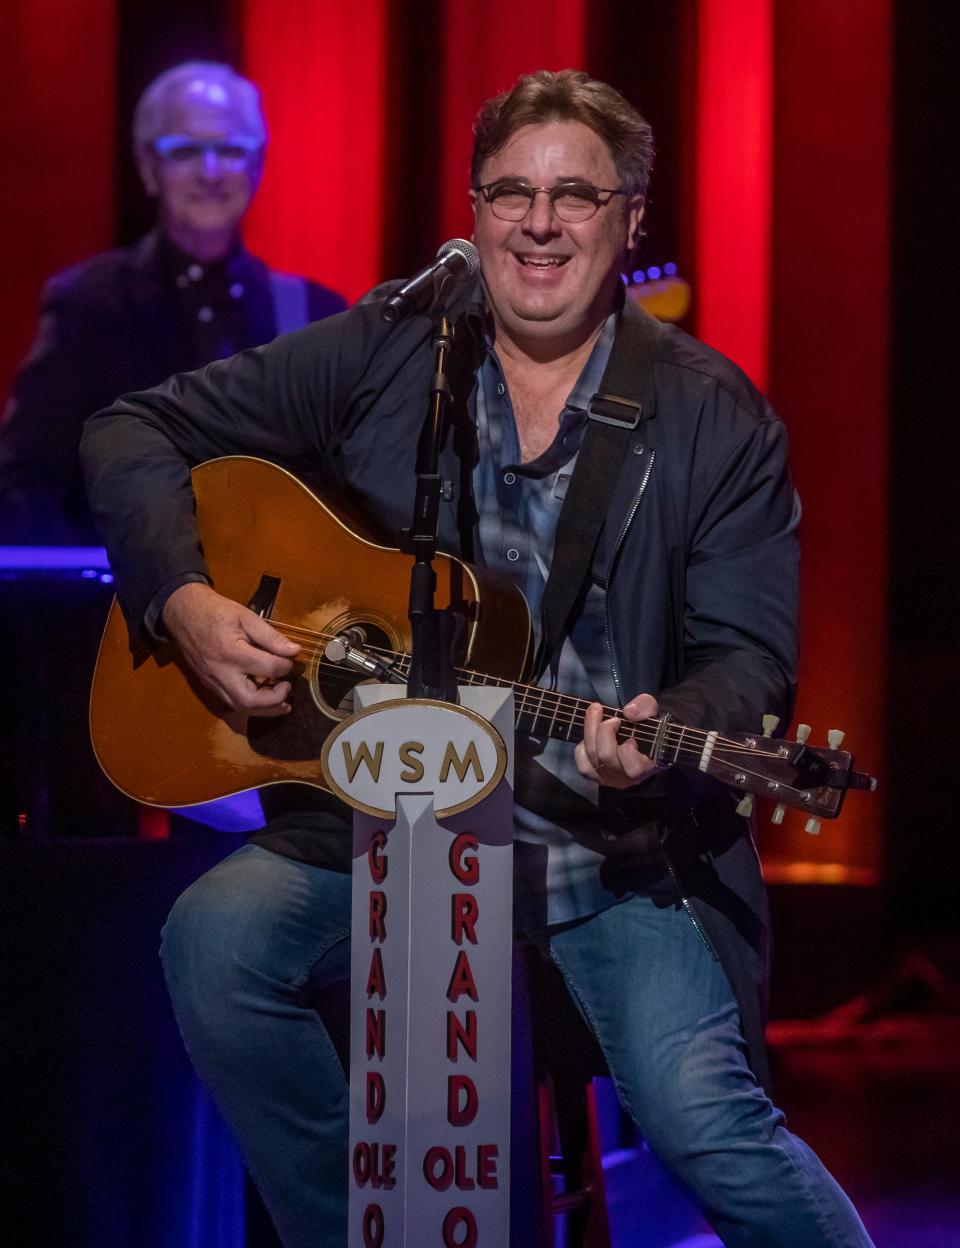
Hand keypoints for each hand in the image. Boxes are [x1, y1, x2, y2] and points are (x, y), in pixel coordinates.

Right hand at [161, 582, 299, 716]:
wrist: (183, 613)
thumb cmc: (215, 611)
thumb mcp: (246, 617)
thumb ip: (271, 636)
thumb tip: (294, 651)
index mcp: (232, 653)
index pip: (268, 668)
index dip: (286, 665)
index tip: (291, 657)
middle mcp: (221, 673)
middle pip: (250, 701)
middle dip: (274, 700)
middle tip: (287, 687)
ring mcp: (213, 682)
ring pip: (240, 707)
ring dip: (265, 709)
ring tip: (283, 702)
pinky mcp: (209, 685)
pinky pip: (232, 702)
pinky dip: (251, 704)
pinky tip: (264, 697)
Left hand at [575, 693, 660, 788]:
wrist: (641, 739)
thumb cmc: (647, 727)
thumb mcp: (651, 711)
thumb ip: (645, 707)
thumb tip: (629, 712)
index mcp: (646, 766)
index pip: (633, 768)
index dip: (627, 749)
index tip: (630, 736)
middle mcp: (627, 778)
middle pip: (605, 755)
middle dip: (604, 729)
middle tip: (610, 716)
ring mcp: (611, 779)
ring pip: (591, 757)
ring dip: (590, 731)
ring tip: (596, 714)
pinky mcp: (597, 777)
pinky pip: (583, 765)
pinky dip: (582, 748)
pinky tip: (591, 736)